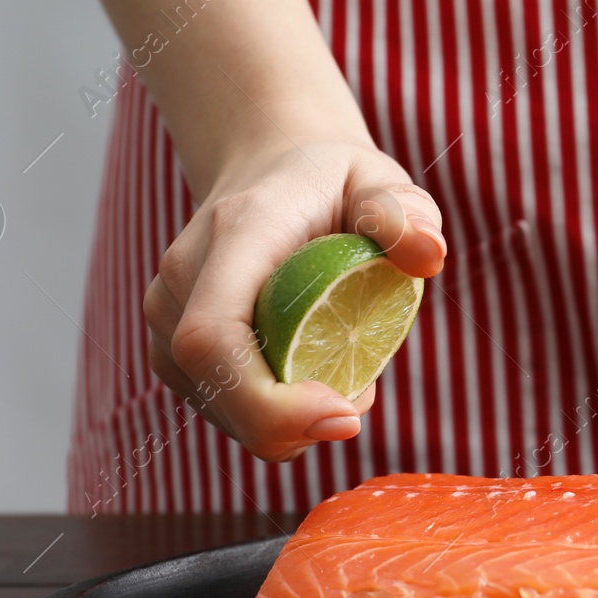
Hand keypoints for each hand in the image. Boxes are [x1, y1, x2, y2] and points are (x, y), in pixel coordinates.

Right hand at [143, 138, 445, 461]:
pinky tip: (310, 375)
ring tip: (342, 370)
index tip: (344, 415)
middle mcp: (182, 280)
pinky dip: (275, 416)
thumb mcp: (379, 182)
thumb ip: (406, 212)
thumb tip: (430, 253)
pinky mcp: (173, 353)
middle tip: (362, 395)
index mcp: (233, 235)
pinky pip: (224, 410)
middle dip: (296, 424)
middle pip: (217, 388)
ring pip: (223, 412)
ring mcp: (167, 319)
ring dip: (291, 421)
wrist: (269, 173)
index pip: (213, 337)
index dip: (268, 400)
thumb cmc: (332, 183)